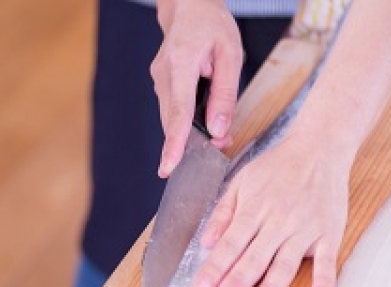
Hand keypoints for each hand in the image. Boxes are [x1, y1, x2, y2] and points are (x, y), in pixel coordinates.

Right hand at [150, 0, 242, 176]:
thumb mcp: (231, 56)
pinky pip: (173, 111)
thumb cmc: (213, 26)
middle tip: (221, 146)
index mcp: (181, 63)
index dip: (174, 143)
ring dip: (192, 132)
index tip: (169, 166)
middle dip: (192, 143)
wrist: (189, 8)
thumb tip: (218, 130)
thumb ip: (225, 95)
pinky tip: (205, 120)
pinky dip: (187, 122)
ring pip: (172, 119)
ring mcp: (158, 80)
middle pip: (172, 121)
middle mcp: (163, 74)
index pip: (178, 111)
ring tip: (218, 132)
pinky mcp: (161, 85)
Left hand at [192, 131, 351, 286]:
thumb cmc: (278, 166)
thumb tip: (206, 243)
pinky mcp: (329, 233)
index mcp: (254, 210)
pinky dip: (324, 281)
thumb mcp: (241, 181)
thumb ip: (222, 213)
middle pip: (253, 258)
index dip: (215, 268)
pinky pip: (327, 260)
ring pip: (285, 263)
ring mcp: (304, 229)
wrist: (319, 148)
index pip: (230, 244)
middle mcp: (278, 222)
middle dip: (236, 283)